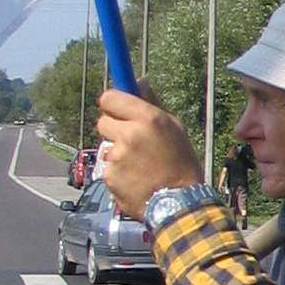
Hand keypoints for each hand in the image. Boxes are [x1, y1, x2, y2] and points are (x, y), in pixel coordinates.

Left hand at [97, 87, 200, 216]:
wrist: (180, 204)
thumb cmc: (181, 164)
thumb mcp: (174, 128)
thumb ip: (153, 103)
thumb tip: (139, 80)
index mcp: (148, 118)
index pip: (109, 98)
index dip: (111, 103)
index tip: (116, 109)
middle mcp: (130, 134)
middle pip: (103, 121)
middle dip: (114, 129)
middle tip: (132, 141)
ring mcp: (117, 157)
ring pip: (107, 147)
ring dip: (118, 154)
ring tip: (140, 167)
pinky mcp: (109, 176)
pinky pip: (108, 168)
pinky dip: (118, 173)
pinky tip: (136, 180)